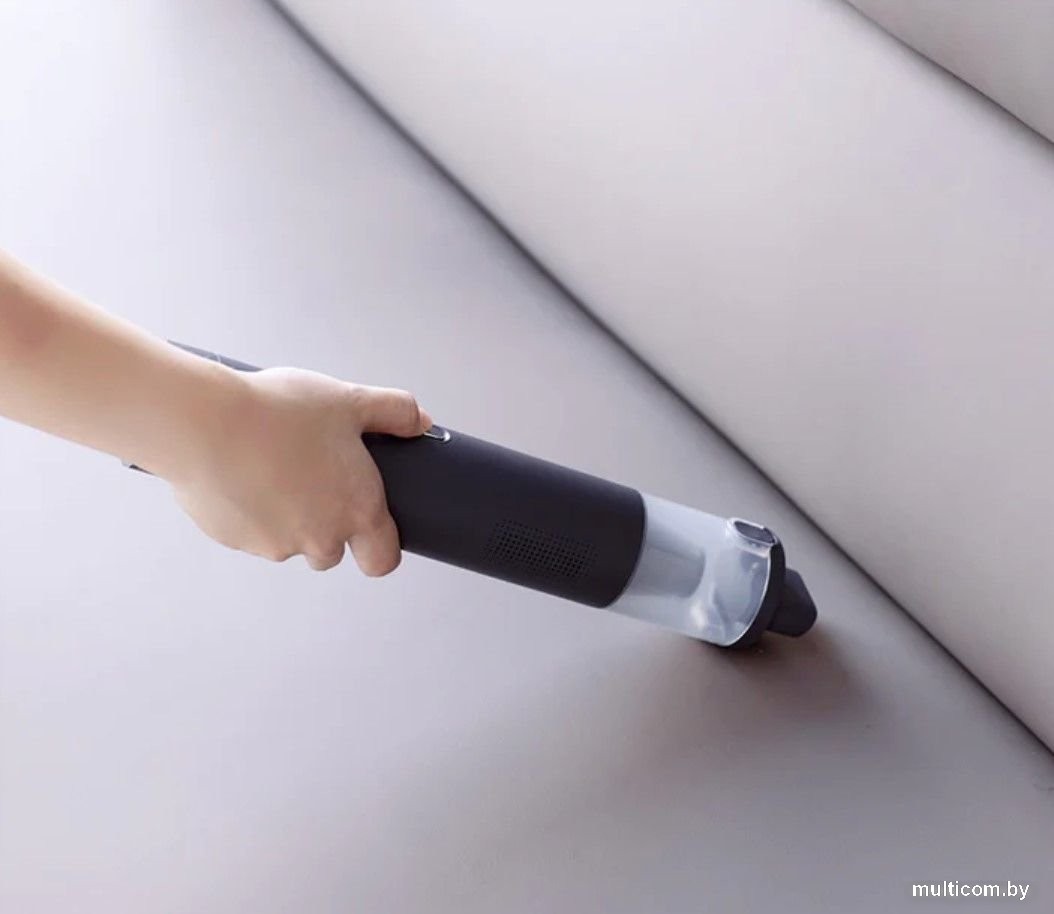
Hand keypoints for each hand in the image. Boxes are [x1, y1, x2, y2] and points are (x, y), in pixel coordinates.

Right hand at [167, 366, 430, 574]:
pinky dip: (250, 512)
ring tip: (272, 467)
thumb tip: (421, 422)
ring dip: (286, 517)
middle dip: (326, 524)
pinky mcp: (234, 542)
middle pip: (332, 551)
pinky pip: (250, 533)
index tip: (371, 526)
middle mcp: (319, 538)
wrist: (204, 423)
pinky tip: (241, 472)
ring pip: (289, 541)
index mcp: (357, 511)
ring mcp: (274, 545)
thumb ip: (393, 411)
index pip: (383, 560)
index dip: (380, 548)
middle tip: (313, 478)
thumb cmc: (281, 412)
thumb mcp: (348, 400)